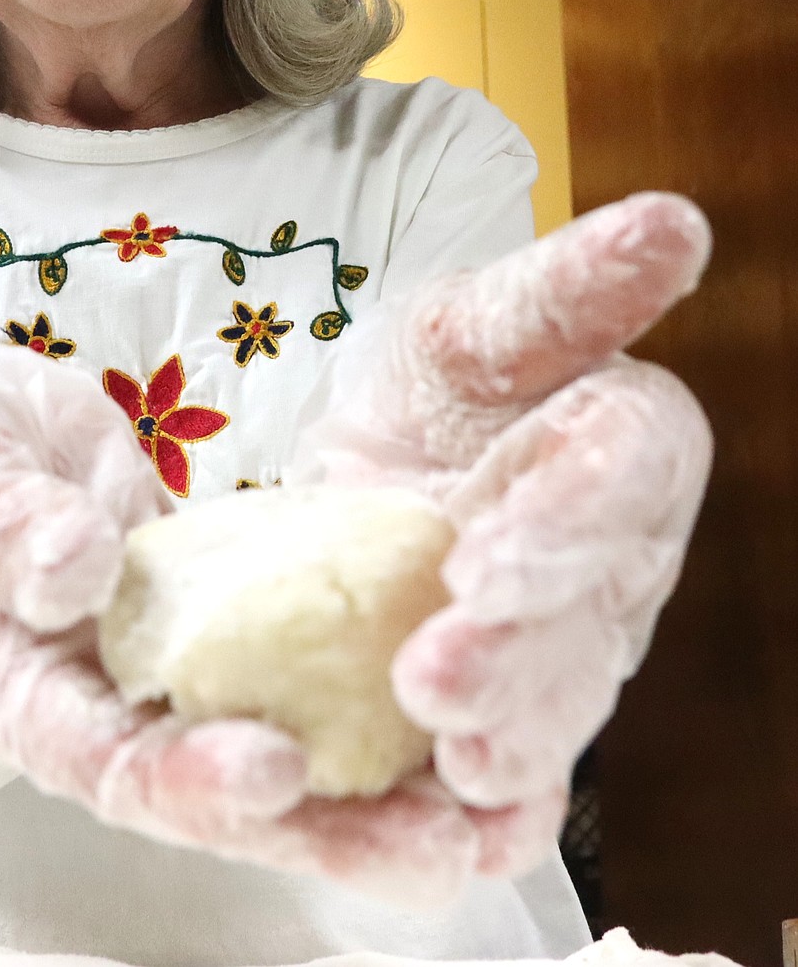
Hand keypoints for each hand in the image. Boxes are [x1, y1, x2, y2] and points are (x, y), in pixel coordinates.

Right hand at [0, 344, 508, 908]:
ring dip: (376, 792)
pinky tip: (469, 707)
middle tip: (440, 845)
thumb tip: (74, 573)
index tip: (275, 770)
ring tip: (491, 815)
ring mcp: (156, 675)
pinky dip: (375, 698)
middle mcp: (86, 705)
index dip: (178, 773)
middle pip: (204, 790)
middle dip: (321, 827)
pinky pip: (297, 672)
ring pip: (268, 748)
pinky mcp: (217, 628)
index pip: (88, 751)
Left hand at [290, 191, 713, 878]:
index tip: (489, 554)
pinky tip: (448, 826)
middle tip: (435, 672)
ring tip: (438, 744)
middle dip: (521, 646)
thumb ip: (567, 289)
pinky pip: (530, 774)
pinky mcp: (523, 712)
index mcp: (626, 442)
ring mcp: (574, 643)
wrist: (368, 476)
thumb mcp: (468, 323)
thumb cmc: (435, 389)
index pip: (627, 478)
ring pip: (563, 698)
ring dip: (507, 731)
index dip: (569, 519)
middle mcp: (617, 555)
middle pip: (595, 609)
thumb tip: (676, 221)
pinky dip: (495, 809)